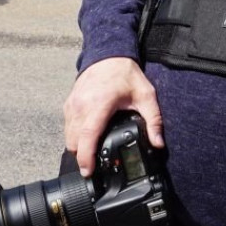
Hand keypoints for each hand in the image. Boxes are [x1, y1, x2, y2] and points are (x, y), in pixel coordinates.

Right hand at [63, 57, 163, 176]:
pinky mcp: (69, 103)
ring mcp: (72, 104)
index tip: (88, 171)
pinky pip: (67, 126)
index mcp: (99, 105)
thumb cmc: (126, 74)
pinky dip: (74, 135)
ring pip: (68, 135)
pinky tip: (87, 137)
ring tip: (91, 153)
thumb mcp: (146, 96)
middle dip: (82, 156)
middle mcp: (81, 106)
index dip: (86, 157)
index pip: (88, 136)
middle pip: (74, 141)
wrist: (109, 53)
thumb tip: (158, 143)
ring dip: (77, 146)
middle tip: (95, 165)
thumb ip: (154, 121)